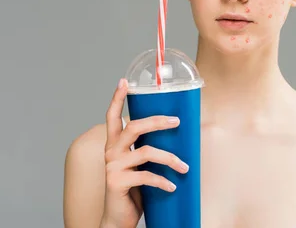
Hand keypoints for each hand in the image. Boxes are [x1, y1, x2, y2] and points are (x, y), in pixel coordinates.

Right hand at [99, 78, 188, 227]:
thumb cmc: (133, 189)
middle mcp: (110, 152)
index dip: (117, 98)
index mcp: (114, 145)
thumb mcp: (139, 165)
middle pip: (134, 127)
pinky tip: (172, 187)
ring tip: (185, 167)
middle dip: (157, 121)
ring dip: (170, 159)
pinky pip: (146, 176)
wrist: (118, 218)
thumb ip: (146, 149)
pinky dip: (163, 181)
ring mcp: (112, 167)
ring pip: (147, 152)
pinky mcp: (117, 182)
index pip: (113, 116)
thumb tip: (175, 133)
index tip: (124, 81)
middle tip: (176, 121)